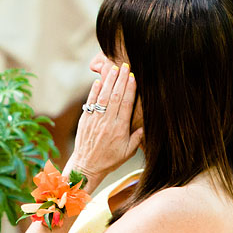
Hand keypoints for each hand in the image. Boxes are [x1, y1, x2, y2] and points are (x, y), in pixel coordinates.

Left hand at [69, 63, 142, 184]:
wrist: (87, 165)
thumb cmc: (110, 160)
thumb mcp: (128, 152)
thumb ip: (137, 138)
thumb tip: (147, 126)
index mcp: (119, 129)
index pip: (126, 105)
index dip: (130, 90)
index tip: (133, 77)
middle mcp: (107, 122)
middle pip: (115, 97)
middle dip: (120, 80)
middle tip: (125, 66)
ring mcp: (95, 119)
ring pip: (103, 97)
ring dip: (108, 81)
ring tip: (113, 69)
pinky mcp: (85, 119)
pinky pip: (90, 102)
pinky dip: (94, 91)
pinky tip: (99, 81)